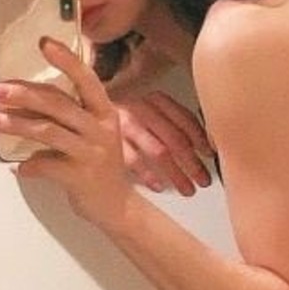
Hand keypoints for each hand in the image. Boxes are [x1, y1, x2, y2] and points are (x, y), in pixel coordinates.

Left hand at [0, 38, 135, 230]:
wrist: (116, 206)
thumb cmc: (98, 165)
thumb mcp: (92, 133)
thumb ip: (67, 115)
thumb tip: (23, 99)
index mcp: (105, 113)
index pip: (86, 80)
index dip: (67, 60)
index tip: (45, 43)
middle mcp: (101, 129)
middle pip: (58, 104)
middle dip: (24, 95)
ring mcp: (92, 153)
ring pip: (48, 131)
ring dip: (16, 124)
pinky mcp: (80, 176)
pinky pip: (46, 165)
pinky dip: (28, 166)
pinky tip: (18, 167)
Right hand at [103, 39, 212, 194]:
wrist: (78, 104)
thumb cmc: (119, 114)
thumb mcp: (145, 109)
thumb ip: (169, 121)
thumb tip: (203, 143)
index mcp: (153, 99)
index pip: (184, 117)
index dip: (201, 137)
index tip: (210, 154)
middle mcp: (141, 108)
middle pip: (175, 137)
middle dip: (192, 162)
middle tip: (204, 181)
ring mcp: (124, 123)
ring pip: (158, 150)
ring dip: (175, 173)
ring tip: (187, 190)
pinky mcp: (107, 138)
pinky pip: (132, 159)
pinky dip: (147, 175)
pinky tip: (159, 186)